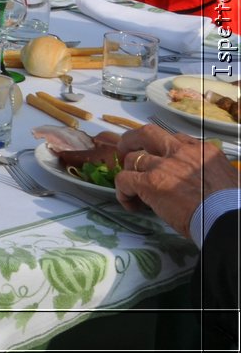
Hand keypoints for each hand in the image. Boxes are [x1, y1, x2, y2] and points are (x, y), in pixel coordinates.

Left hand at [113, 123, 239, 237]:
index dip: (163, 148)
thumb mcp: (226, 178)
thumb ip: (208, 172)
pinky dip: (122, 191)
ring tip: (132, 190)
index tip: (161, 158)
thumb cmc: (230, 206)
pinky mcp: (149, 182)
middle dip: (132, 140)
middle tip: (126, 151)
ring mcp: (163, 165)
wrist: (226, 219)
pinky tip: (130, 203)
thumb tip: (202, 182)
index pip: (176, 139)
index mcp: (203, 150)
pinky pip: (124, 180)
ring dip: (128, 173)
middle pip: (147, 133)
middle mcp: (181, 152)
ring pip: (132, 159)